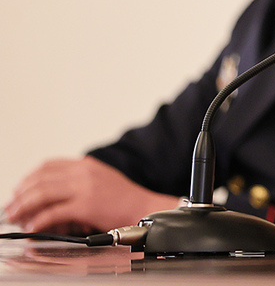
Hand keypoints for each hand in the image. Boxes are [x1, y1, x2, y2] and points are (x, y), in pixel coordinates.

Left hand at [4, 156, 178, 234]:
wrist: (144, 208)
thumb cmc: (125, 199)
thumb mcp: (102, 179)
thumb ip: (81, 179)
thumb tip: (56, 193)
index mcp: (86, 165)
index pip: (48, 165)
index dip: (28, 178)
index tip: (20, 190)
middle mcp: (83, 173)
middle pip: (40, 179)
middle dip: (20, 194)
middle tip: (10, 207)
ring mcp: (84, 188)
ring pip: (42, 194)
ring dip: (23, 207)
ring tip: (15, 217)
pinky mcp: (86, 206)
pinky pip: (52, 212)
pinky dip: (38, 220)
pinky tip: (32, 227)